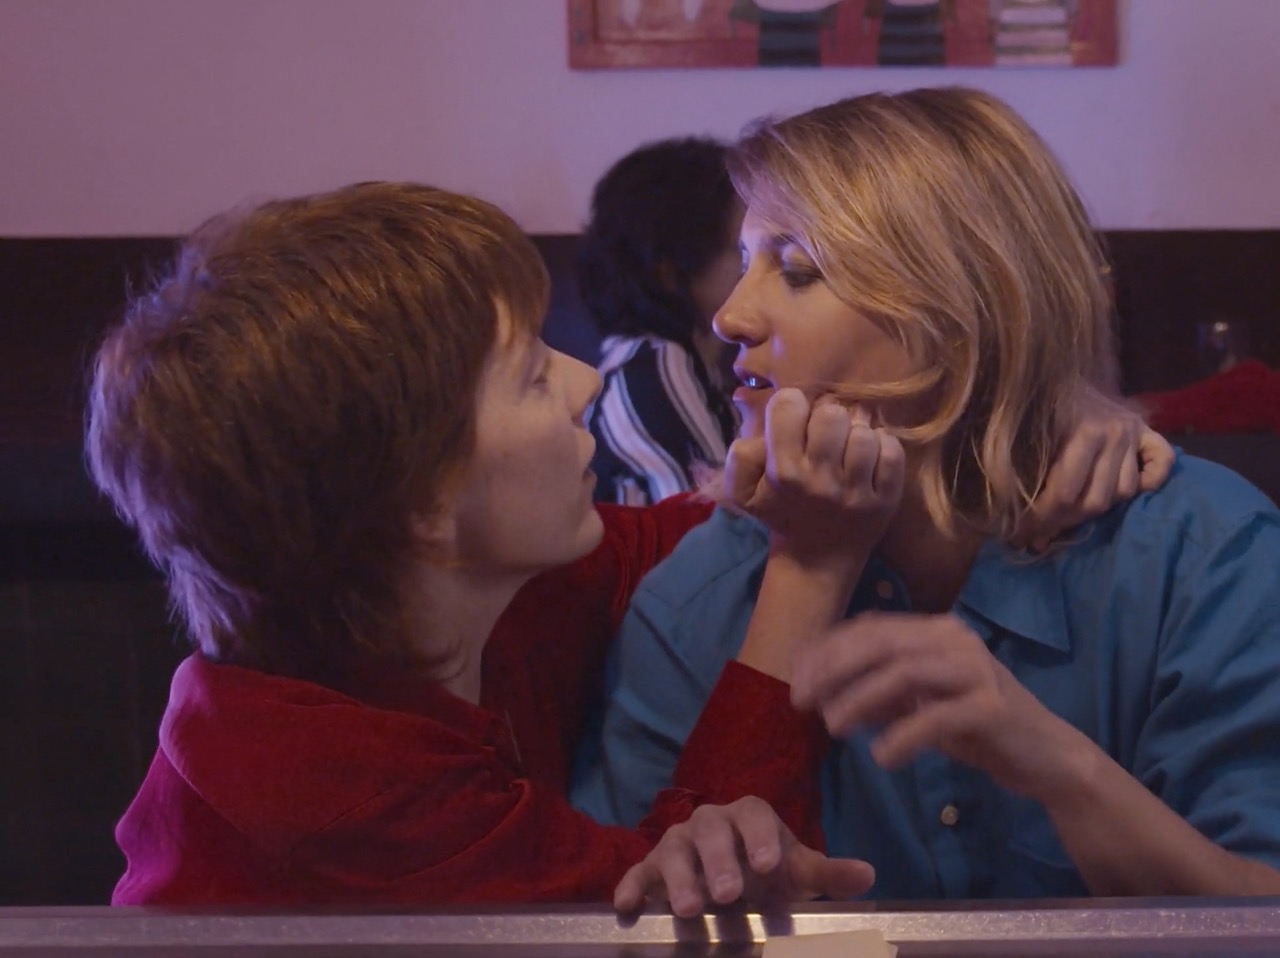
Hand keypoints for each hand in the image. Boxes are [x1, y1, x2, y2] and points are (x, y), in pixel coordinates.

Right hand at [613, 796, 874, 917]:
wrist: (729, 882)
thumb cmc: (765, 874)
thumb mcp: (795, 876)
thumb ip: (827, 876)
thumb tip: (868, 874)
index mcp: (747, 817)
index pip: (754, 814)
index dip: (761, 836)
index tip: (769, 864)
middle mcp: (709, 824)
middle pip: (710, 830)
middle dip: (718, 861)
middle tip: (729, 894)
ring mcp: (676, 844)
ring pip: (672, 849)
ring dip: (679, 877)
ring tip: (691, 909)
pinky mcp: (649, 869)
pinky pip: (637, 872)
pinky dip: (631, 886)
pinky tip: (627, 906)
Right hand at [725, 389, 904, 567]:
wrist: (816, 560)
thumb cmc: (781, 513)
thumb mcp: (744, 492)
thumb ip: (741, 454)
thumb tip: (761, 421)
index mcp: (783, 472)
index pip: (788, 405)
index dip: (791, 406)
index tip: (795, 421)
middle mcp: (819, 481)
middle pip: (831, 414)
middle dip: (826, 417)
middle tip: (825, 434)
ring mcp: (855, 492)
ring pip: (864, 433)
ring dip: (856, 434)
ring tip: (847, 448)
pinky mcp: (885, 501)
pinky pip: (892, 453)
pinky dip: (883, 447)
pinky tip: (870, 458)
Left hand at [790, 613, 1086, 799]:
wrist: (1046, 757)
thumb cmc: (976, 728)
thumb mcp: (918, 704)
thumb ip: (879, 693)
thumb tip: (823, 691)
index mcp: (935, 630)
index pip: (868, 628)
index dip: (826, 650)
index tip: (794, 679)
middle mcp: (955, 639)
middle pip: (880, 642)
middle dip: (833, 669)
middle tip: (802, 701)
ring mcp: (977, 669)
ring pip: (904, 672)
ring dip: (860, 698)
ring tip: (833, 728)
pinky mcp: (993, 706)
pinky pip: (937, 717)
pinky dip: (902, 735)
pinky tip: (881, 757)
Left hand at [1012, 405, 1174, 551]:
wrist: (1053, 366)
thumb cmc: (1032, 404)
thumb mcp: (1023, 434)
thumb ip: (1024, 474)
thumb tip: (1015, 530)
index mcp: (1083, 431)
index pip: (1065, 492)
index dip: (1040, 521)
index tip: (1017, 538)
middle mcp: (1115, 432)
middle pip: (1096, 499)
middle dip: (1061, 524)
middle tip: (1034, 537)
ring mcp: (1134, 432)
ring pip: (1123, 492)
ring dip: (1094, 510)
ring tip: (1065, 517)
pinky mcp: (1149, 431)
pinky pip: (1162, 463)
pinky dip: (1152, 480)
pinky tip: (1131, 489)